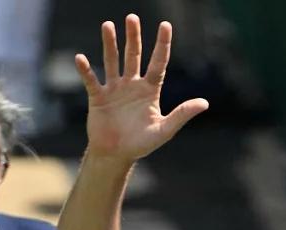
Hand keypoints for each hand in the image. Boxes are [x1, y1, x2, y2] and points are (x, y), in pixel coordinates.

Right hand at [74, 16, 208, 161]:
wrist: (116, 155)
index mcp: (150, 90)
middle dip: (133, 37)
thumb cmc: (141, 144)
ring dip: (109, 44)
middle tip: (132, 17)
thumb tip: (204, 103)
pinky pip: (91, 80)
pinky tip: (80, 58)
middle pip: (133, 55)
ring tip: (108, 25)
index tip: (165, 25)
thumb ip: (182, 114)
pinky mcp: (98, 97)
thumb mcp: (164, 130)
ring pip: (112, 61)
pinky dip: (85, 70)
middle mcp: (132, 85)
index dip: (162, 44)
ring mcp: (114, 89)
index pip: (158, 62)